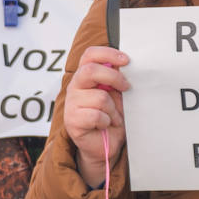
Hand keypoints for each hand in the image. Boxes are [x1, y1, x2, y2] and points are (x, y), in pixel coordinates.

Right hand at [63, 46, 130, 188]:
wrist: (104, 145)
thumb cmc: (112, 117)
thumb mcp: (118, 95)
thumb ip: (118, 81)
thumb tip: (127, 67)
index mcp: (85, 76)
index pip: (89, 55)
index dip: (107, 53)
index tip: (126, 60)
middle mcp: (75, 87)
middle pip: (90, 71)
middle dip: (114, 78)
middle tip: (126, 87)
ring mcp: (71, 103)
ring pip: (99, 97)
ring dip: (113, 109)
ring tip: (113, 117)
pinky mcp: (72, 120)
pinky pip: (96, 116)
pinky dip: (107, 121)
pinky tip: (105, 125)